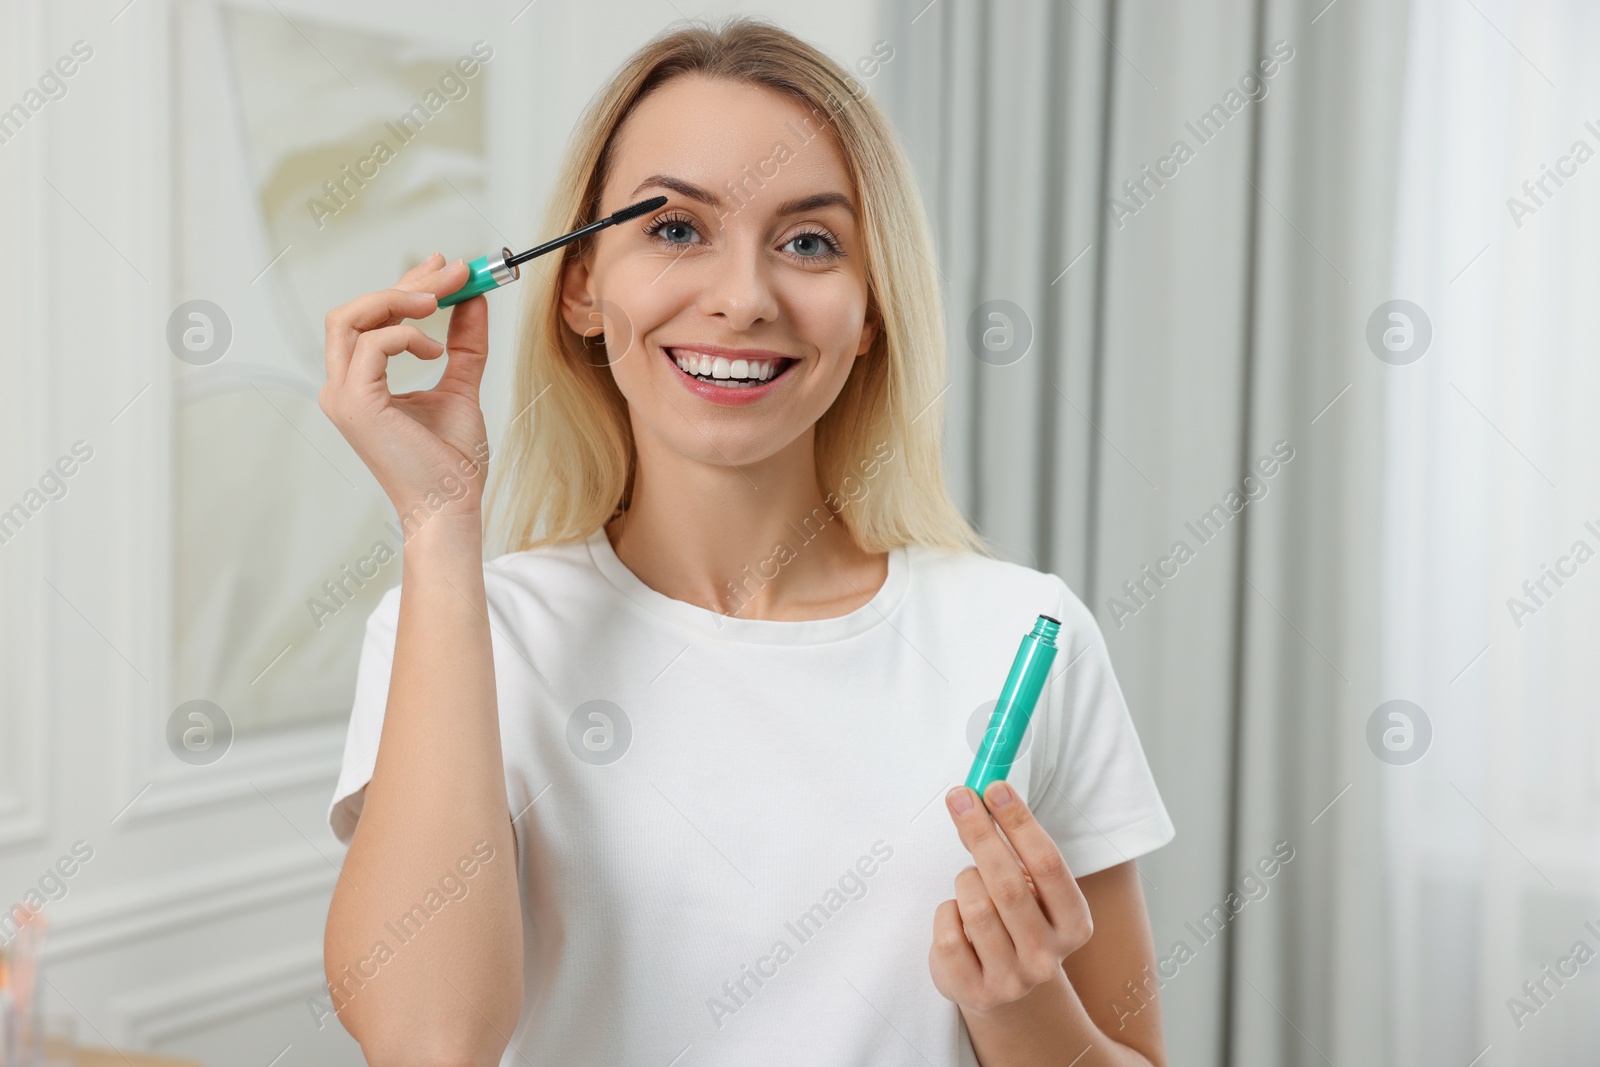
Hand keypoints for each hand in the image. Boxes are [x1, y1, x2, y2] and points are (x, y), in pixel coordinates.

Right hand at [320, 253, 486, 522]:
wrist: (451, 507)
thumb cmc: (451, 463)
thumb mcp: (461, 388)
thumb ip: (464, 345)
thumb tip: (473, 301)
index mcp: (359, 383)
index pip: (368, 318)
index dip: (405, 285)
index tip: (446, 268)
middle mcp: (341, 387)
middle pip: (354, 310)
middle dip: (405, 283)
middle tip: (454, 271)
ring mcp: (342, 396)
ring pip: (348, 319)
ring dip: (396, 300)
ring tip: (439, 301)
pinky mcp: (356, 405)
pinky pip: (371, 346)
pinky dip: (405, 336)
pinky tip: (435, 351)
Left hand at [931, 781, 1093, 1015]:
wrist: (1001, 985)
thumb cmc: (1014, 921)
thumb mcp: (1027, 887)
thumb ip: (1009, 848)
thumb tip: (979, 796)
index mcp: (1074, 925)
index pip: (1048, 865)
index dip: (1020, 823)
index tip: (995, 788)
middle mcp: (1048, 957)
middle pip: (1009, 884)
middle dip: (980, 833)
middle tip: (960, 798)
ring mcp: (1012, 979)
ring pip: (975, 907)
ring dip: (964, 881)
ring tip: (969, 883)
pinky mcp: (975, 991)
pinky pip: (948, 933)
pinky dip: (946, 912)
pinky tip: (956, 916)